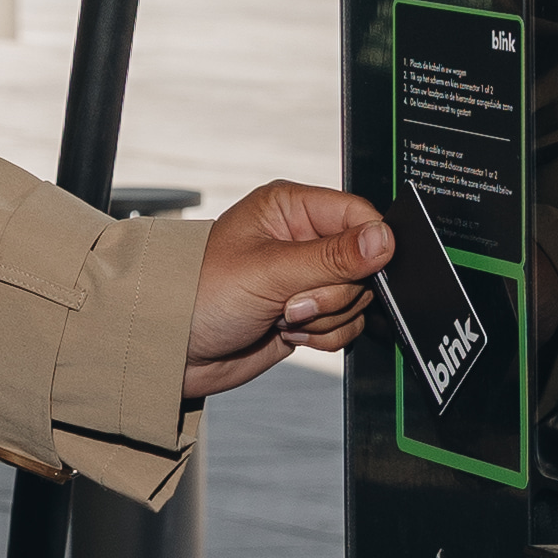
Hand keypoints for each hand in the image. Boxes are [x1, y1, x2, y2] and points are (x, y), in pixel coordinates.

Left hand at [182, 177, 392, 405]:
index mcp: (290, 208)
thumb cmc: (198, 294)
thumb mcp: (269, 271)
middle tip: (291, 301)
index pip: (358, 215)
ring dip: (325, 316)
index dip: (368, 245)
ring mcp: (305, 279)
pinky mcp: (307, 313)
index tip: (361, 270)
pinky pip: (345, 324)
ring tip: (282, 315)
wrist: (173, 349)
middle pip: (363, 263)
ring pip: (357, 298)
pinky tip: (288, 332)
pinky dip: (323, 335)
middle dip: (332, 291)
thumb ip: (331, 256)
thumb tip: (383, 239)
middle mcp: (302, 239)